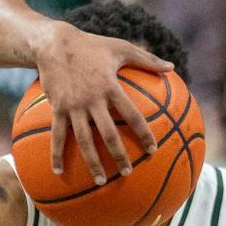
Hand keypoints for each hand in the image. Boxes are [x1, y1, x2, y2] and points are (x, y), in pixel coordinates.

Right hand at [35, 23, 172, 182]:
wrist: (54, 43)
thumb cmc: (91, 45)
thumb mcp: (121, 47)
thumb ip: (147, 59)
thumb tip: (172, 68)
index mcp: (110, 86)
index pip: (132, 114)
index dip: (143, 133)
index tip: (152, 150)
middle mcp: (92, 99)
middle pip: (108, 134)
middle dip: (119, 155)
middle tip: (128, 173)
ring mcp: (74, 106)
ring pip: (84, 140)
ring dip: (93, 162)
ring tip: (101, 181)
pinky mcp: (58, 108)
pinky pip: (57, 136)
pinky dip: (56, 155)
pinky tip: (58, 172)